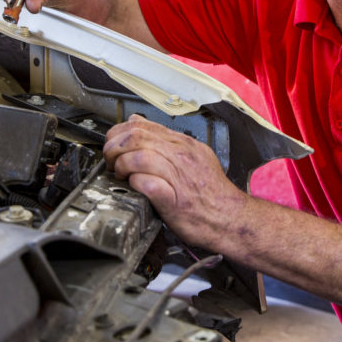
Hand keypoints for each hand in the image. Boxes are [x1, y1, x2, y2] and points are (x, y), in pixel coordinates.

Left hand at [103, 115, 246, 246]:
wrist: (231, 219)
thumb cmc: (210, 193)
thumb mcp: (192, 156)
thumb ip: (164, 140)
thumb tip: (137, 122)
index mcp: (183, 144)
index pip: (141, 125)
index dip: (119, 134)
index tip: (114, 145)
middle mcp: (180, 156)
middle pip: (136, 137)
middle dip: (114, 148)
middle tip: (110, 160)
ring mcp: (178, 177)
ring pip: (138, 157)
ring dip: (121, 165)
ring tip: (119, 174)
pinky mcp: (173, 200)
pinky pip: (147, 184)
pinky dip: (134, 183)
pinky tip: (133, 186)